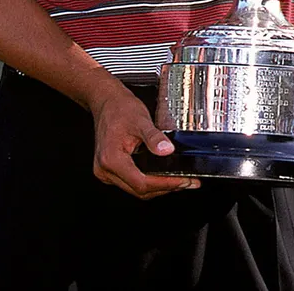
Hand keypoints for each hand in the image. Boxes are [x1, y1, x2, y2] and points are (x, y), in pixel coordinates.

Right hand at [88, 81, 198, 198]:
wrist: (106, 102)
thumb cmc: (120, 109)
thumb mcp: (141, 120)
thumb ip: (154, 137)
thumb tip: (167, 151)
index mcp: (111, 159)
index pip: (141, 183)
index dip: (165, 184)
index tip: (184, 180)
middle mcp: (105, 170)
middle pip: (139, 190)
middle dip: (166, 187)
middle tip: (188, 182)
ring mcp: (106, 172)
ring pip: (135, 189)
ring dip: (159, 188)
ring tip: (180, 181)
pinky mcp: (110, 170)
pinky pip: (132, 182)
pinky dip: (149, 182)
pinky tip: (163, 177)